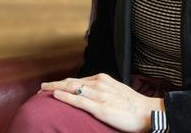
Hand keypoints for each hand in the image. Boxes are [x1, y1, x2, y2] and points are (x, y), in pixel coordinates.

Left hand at [41, 73, 164, 132]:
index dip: (64, 82)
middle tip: (43, 87)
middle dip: (56, 84)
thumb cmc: (133, 104)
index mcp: (103, 79)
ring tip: (44, 90)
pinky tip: (56, 95)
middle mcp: (100, 84)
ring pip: (73, 88)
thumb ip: (103, 90)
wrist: (147, 112)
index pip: (79, 80)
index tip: (54, 85)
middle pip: (72, 82)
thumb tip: (91, 93)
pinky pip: (79, 101)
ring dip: (56, 88)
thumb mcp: (116, 91)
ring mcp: (100, 95)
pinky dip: (66, 97)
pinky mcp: (101, 108)